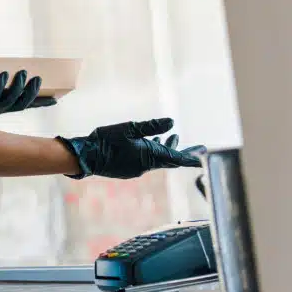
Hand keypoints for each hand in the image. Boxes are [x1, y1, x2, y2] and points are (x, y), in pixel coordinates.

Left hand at [0, 71, 56, 119]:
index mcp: (1, 106)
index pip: (26, 106)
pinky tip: (3, 75)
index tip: (57, 98)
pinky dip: (0, 85)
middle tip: (39, 78)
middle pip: (22, 104)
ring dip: (18, 87)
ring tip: (23, 72)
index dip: (41, 102)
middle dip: (32, 92)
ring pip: (10, 101)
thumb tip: (1, 62)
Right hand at [57, 119, 200, 178]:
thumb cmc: (105, 141)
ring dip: (166, 148)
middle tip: (199, 148)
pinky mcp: (128, 168)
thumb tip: (172, 123)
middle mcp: (145, 165)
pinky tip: (150, 143)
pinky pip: (145, 160)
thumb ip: (150, 126)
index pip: (177, 157)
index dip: (192, 156)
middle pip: (170, 159)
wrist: (85, 157)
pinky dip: (152, 151)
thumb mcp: (128, 128)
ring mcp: (136, 169)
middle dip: (184, 152)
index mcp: (149, 156)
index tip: (205, 155)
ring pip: (157, 158)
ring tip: (173, 138)